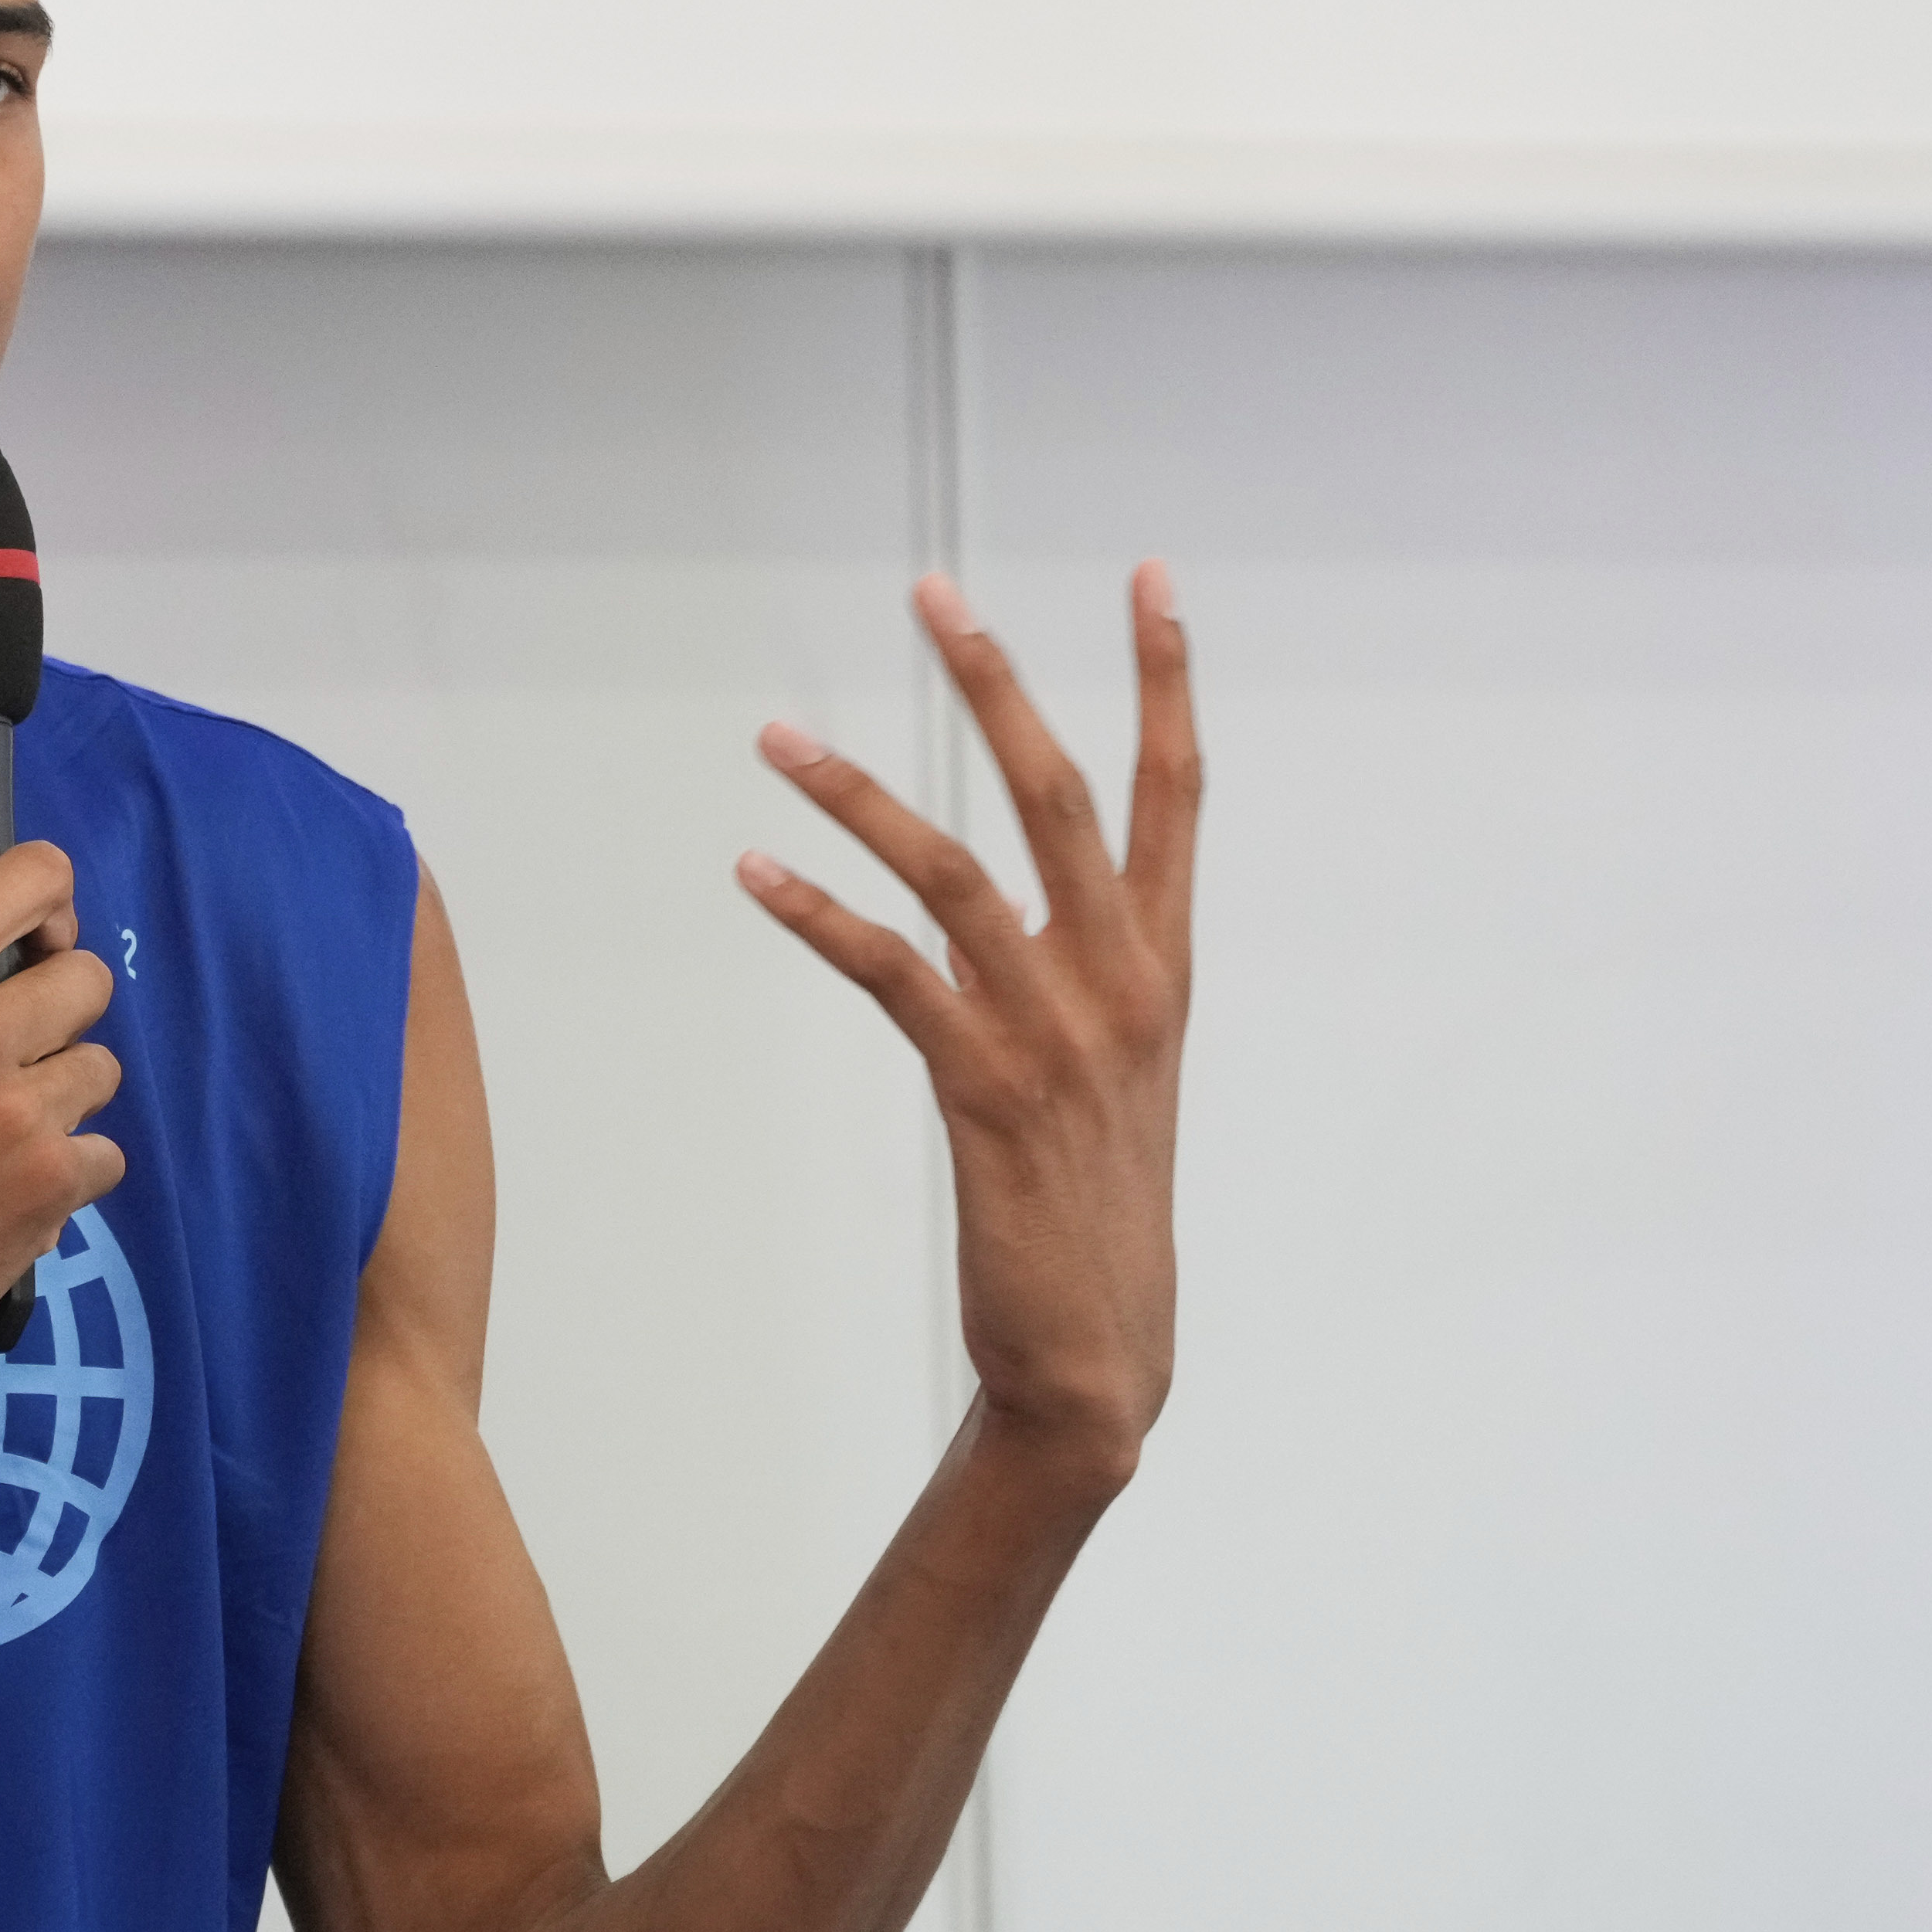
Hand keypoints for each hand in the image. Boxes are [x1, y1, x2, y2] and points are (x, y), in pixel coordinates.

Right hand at [0, 836, 125, 1470]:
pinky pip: (103, 1156)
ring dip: (58, 1094)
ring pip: (100, 1070)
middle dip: (52, 1003)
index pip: (31, 879)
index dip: (41, 896)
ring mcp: (20, 1119)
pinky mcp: (46, 1198)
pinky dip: (64, 1177)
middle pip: (85, 975)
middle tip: (0, 1048)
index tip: (25, 928)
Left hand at [740, 567, 1197, 1496]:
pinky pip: (891, 972)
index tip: (1152, 580)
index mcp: (1162, 969)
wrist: (1098, 1351)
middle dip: (994, 683)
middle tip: (933, 593)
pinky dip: (816, 913)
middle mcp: (1122, 983)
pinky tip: (755, 871)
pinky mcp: (986, 1090)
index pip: (1176, 794)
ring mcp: (1057, 1034)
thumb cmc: (1093, 1207)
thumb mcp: (1110, 1070)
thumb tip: (994, 909)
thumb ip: (1069, 975)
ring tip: (775, 738)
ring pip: (952, 870)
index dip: (1166, 681)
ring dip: (855, 793)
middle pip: (1059, 795)